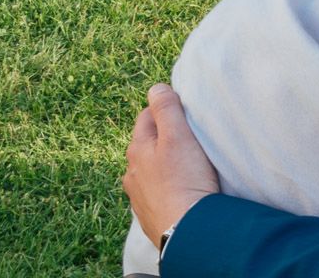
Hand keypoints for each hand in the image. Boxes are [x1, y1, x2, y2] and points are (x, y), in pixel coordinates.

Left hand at [123, 83, 219, 247]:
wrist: (187, 229)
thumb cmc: (184, 179)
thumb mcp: (178, 136)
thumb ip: (166, 109)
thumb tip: (155, 88)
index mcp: (137, 149)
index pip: (146, 116)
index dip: (164, 109)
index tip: (182, 110)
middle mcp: (131, 172)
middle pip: (145, 144)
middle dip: (161, 136)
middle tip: (186, 135)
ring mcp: (138, 196)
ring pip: (147, 170)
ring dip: (160, 164)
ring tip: (182, 164)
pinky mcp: (148, 214)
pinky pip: (154, 192)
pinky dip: (163, 186)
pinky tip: (176, 189)